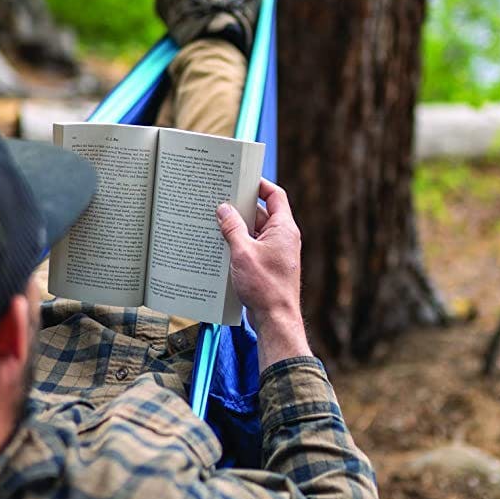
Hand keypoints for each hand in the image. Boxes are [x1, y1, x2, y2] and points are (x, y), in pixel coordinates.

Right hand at [216, 179, 311, 370]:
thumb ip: (232, 228)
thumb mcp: (243, 253)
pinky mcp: (269, 267)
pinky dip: (240, 244)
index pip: (275, 196)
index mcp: (284, 229)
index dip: (259, 185)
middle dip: (241, 208)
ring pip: (255, 232)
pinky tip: (221, 246)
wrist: (276, 319)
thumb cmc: (265, 287)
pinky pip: (253, 248)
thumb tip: (224, 209)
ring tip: (215, 222)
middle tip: (220, 199)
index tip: (242, 178)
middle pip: (262, 213)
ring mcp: (277, 253)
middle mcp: (283, 238)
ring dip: (238, 228)